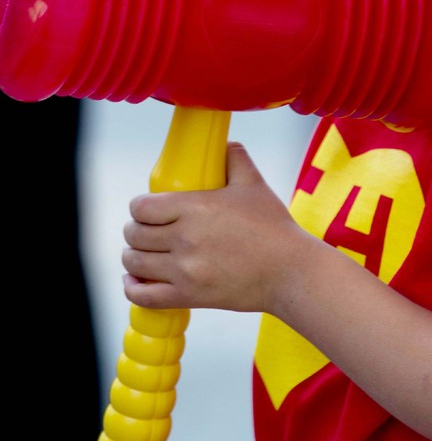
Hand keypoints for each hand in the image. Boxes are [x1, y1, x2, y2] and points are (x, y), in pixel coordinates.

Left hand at [122, 142, 300, 311]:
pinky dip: (133, 287)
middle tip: (145, 230)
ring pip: (135, 263)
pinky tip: (136, 279)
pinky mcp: (189, 296)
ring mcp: (185, 270)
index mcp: (195, 207)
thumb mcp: (254, 184)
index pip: (142, 207)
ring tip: (141, 253)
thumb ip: (236, 158)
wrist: (289, 271)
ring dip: (133, 257)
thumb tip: (225, 143)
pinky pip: (144, 296)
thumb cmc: (273, 227)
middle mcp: (184, 238)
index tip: (146, 209)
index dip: (139, 207)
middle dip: (135, 230)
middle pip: (134, 234)